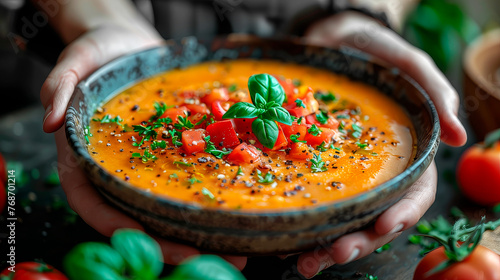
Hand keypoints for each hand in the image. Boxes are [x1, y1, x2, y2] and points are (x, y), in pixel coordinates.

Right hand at [43, 24, 246, 269]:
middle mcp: (117, 170)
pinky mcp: (173, 155)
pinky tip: (238, 212)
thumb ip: (59, 88)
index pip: (91, 201)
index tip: (145, 241)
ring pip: (167, 209)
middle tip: (200, 259)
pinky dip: (211, 201)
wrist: (130, 44)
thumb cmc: (98, 54)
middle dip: (166, 244)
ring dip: (197, 234)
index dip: (114, 225)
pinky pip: (191, 181)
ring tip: (233, 252)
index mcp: (86, 158)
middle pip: (137, 217)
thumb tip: (49, 122)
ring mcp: (146, 167)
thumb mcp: (75, 61)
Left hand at [293, 11, 463, 277]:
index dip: (403, 214)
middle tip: (334, 253)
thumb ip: (434, 94)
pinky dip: (300, 225)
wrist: (332, 41)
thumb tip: (460, 136)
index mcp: (405, 155)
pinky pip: (310, 202)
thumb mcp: (407, 65)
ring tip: (305, 261)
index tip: (383, 227)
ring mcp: (344, 174)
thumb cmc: (375, 53)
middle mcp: (376, 172)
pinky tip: (286, 242)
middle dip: (358, 241)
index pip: (414, 193)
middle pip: (375, 218)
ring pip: (343, 220)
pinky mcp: (312, 170)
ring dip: (326, 245)